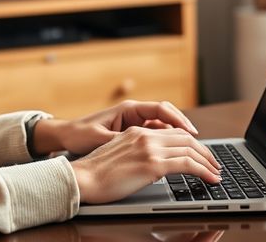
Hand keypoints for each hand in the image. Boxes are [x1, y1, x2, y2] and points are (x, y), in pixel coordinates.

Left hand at [34, 100, 200, 155]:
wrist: (65, 136)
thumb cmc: (80, 134)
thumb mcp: (101, 139)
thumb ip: (122, 141)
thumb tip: (142, 146)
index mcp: (128, 109)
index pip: (162, 110)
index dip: (179, 121)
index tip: (192, 133)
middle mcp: (134, 113)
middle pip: (168, 118)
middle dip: (185, 131)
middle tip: (200, 146)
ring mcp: (134, 123)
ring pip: (163, 128)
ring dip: (177, 138)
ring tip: (193, 153)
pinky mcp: (132, 133)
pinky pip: (155, 135)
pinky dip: (167, 143)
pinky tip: (175, 156)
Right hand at [70, 127, 221, 203]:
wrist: (81, 179)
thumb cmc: (94, 174)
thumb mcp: (117, 155)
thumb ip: (135, 152)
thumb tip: (149, 164)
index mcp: (136, 131)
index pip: (172, 132)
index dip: (190, 142)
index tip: (200, 153)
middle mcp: (145, 135)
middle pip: (185, 138)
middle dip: (204, 151)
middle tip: (214, 163)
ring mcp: (149, 148)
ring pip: (190, 150)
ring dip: (208, 162)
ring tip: (216, 173)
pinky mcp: (152, 164)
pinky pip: (187, 164)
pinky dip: (204, 171)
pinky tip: (210, 179)